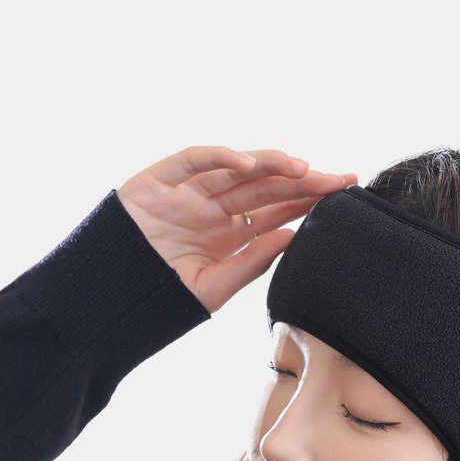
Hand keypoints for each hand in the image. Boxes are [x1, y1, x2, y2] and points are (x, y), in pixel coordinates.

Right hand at [116, 145, 356, 313]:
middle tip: (341, 178)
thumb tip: (295, 236)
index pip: (278, 210)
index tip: (345, 196)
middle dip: (305, 181)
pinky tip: (249, 163)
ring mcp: (189, 192)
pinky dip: (220, 157)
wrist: (112, 304)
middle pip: (267, 186)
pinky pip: (194, 160)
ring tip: (305, 169)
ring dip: (271, 164)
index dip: (310, 200)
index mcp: (232, 233)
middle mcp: (215, 208)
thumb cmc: (163, 300)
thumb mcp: (216, 287)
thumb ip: (253, 261)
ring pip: (236, 168)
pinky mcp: (160, 180)